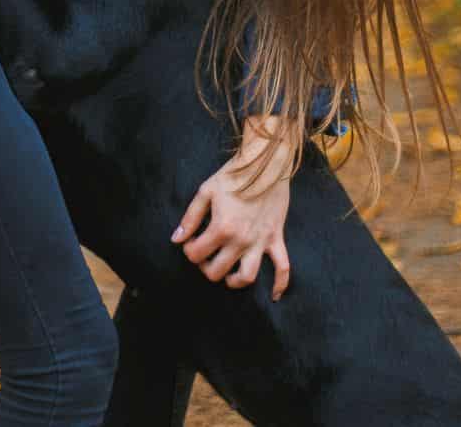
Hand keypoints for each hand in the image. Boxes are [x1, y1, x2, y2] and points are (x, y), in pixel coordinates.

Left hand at [171, 114, 294, 299]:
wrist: (264, 165)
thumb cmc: (232, 176)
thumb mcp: (205, 192)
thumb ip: (190, 218)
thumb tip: (177, 239)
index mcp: (221, 228)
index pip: (196, 254)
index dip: (188, 251)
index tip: (190, 242)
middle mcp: (241, 240)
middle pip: (217, 271)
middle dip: (205, 267)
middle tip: (204, 256)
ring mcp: (260, 242)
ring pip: (247, 277)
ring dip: (234, 281)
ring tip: (227, 275)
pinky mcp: (276, 239)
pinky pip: (283, 268)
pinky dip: (280, 284)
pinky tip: (274, 295)